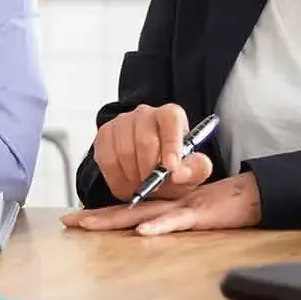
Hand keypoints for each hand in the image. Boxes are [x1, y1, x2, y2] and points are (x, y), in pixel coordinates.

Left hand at [61, 173, 261, 234]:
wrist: (248, 195)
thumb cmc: (218, 206)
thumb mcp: (187, 213)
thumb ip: (166, 218)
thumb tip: (141, 229)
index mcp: (160, 204)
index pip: (125, 209)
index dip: (100, 214)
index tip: (75, 219)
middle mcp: (164, 203)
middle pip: (125, 211)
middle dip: (96, 217)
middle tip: (69, 221)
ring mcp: (180, 207)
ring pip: (143, 213)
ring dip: (115, 220)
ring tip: (90, 224)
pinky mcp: (198, 215)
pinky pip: (176, 221)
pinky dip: (159, 226)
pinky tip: (142, 232)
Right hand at [92, 103, 212, 200]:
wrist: (147, 173)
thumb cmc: (172, 169)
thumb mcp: (192, 172)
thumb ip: (195, 170)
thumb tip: (179, 172)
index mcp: (171, 115)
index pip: (171, 121)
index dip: (171, 145)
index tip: (170, 168)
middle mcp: (146, 113)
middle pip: (145, 140)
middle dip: (149, 169)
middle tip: (154, 186)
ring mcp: (122, 121)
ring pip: (124, 151)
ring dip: (132, 176)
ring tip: (141, 185)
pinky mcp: (105, 133)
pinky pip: (107, 158)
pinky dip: (116, 177)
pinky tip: (126, 181)